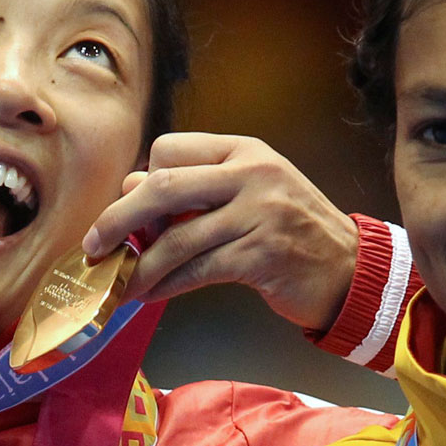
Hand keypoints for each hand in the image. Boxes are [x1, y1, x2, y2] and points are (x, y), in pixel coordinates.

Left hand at [82, 133, 357, 331]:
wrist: (350, 270)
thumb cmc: (291, 232)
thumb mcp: (247, 196)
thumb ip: (194, 191)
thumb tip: (128, 191)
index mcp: (243, 151)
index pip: (169, 150)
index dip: (141, 181)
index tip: (131, 214)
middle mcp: (252, 174)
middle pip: (163, 187)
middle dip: (119, 219)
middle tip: (94, 245)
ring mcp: (259, 214)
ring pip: (176, 238)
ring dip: (140, 267)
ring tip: (121, 285)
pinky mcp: (261, 256)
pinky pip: (196, 271)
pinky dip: (166, 286)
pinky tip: (151, 296)